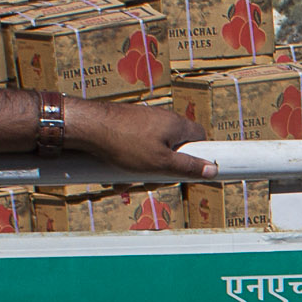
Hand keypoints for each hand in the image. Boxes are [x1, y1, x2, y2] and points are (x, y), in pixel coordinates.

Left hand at [66, 98, 215, 178]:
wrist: (89, 127)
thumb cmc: (125, 144)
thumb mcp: (160, 163)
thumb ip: (187, 167)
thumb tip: (212, 169)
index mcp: (176, 125)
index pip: (200, 137)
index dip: (198, 156)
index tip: (190, 171)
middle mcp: (162, 119)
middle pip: (174, 148)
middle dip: (164, 169)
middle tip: (152, 182)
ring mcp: (144, 121)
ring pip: (152, 151)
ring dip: (143, 170)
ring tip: (127, 181)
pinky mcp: (128, 125)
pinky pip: (135, 148)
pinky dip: (129, 162)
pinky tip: (117, 174)